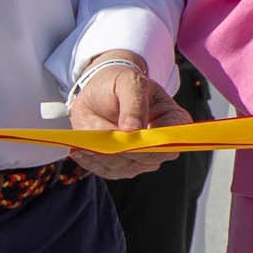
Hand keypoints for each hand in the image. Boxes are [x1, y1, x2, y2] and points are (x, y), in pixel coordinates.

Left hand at [65, 55, 187, 180]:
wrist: (104, 91)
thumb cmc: (122, 84)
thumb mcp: (130, 82)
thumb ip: (134, 103)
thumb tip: (133, 130)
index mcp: (174, 121)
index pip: (170, 141)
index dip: (151, 144)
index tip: (128, 135)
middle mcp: (161, 145)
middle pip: (146, 158)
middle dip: (122, 152)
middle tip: (99, 141)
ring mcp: (142, 158)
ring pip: (125, 167)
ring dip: (104, 158)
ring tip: (84, 145)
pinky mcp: (122, 166)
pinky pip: (108, 170)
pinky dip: (92, 162)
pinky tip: (78, 151)